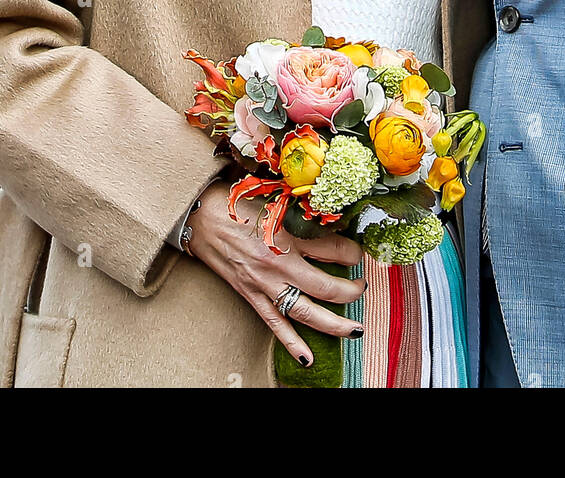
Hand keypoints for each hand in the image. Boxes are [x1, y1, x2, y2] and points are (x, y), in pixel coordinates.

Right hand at [185, 182, 364, 366]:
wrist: (201, 217)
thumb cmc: (237, 206)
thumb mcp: (275, 208)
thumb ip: (303, 223)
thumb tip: (331, 232)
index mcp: (286, 238)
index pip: (331, 250)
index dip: (351, 253)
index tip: (358, 254)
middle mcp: (278, 266)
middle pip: (324, 287)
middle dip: (350, 292)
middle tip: (363, 288)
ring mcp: (264, 285)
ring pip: (305, 312)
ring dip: (333, 324)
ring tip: (355, 331)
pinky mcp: (251, 296)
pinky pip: (275, 324)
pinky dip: (292, 343)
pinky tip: (307, 358)